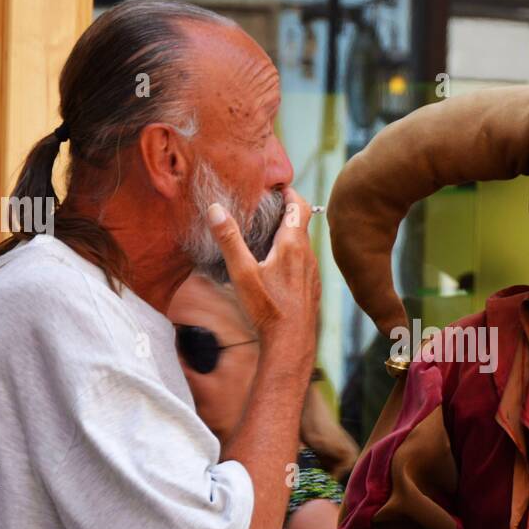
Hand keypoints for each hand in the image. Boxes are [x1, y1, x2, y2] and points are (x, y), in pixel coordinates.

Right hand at [208, 187, 320, 359]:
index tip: (276, 186)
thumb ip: (229, 240)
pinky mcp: (311, 287)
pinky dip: (291, 255)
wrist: (291, 343)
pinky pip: (303, 262)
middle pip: (300, 223)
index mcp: (293, 245)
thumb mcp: (242, 273)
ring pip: (302, 244)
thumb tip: (216, 209)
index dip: (289, 191)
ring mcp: (312, 272)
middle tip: (264, 207)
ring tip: (266, 234)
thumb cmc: (268, 309)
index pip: (299, 205)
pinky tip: (274, 267)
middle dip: (285, 211)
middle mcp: (308, 255)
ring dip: (288, 235)